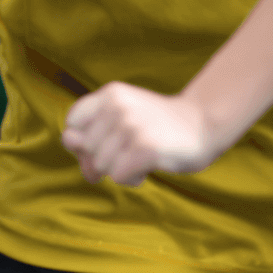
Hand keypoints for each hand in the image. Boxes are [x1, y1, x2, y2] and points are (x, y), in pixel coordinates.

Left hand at [62, 82, 212, 186]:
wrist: (204, 125)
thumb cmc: (156, 127)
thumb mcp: (120, 122)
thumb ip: (89, 135)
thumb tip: (68, 141)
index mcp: (110, 93)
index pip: (71, 123)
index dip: (84, 139)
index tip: (108, 139)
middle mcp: (118, 105)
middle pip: (86, 149)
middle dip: (105, 158)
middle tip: (132, 149)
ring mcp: (132, 126)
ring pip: (100, 166)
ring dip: (120, 170)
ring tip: (142, 156)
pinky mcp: (145, 148)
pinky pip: (118, 177)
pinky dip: (132, 179)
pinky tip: (148, 167)